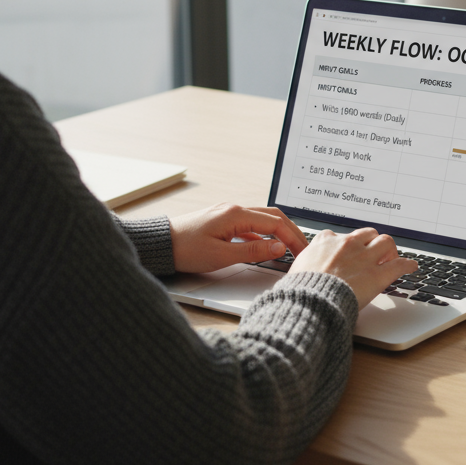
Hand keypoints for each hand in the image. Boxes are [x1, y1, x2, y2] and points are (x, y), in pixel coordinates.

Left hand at [168, 203, 307, 273]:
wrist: (161, 244)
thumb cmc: (186, 250)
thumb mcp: (222, 255)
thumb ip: (253, 252)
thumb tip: (279, 248)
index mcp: (236, 214)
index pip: (276, 224)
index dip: (294, 238)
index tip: (304, 252)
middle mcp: (235, 209)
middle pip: (274, 216)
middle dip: (292, 232)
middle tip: (304, 249)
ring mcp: (229, 213)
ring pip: (264, 219)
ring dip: (280, 231)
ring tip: (291, 247)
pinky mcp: (224, 221)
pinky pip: (252, 225)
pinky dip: (265, 235)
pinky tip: (267, 247)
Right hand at [288, 227, 415, 309]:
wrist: (311, 300)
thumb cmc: (301, 289)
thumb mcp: (297, 269)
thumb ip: (306, 265)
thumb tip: (302, 272)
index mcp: (326, 241)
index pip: (339, 235)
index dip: (347, 245)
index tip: (350, 251)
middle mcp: (347, 244)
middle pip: (367, 234)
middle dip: (372, 242)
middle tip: (374, 254)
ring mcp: (364, 257)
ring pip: (386, 242)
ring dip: (390, 250)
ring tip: (391, 258)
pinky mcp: (377, 274)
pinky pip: (399, 264)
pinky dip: (408, 265)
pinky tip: (412, 267)